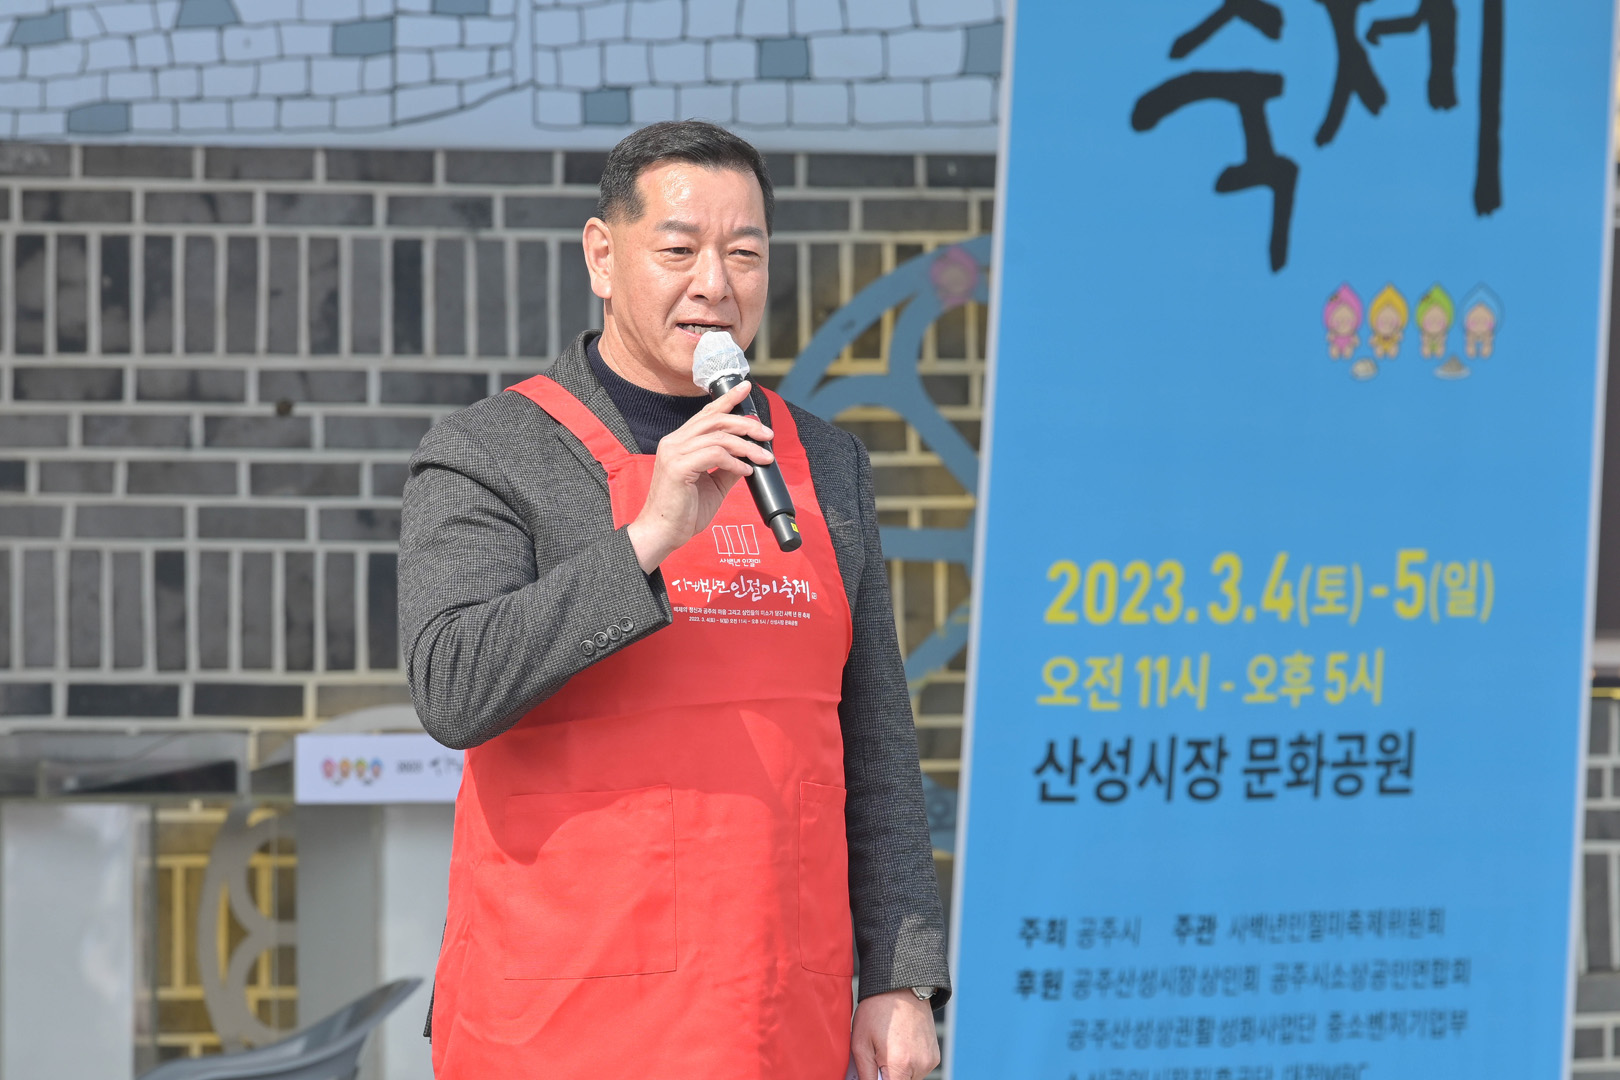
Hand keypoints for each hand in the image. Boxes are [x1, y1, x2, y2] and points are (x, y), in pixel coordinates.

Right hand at [625, 380, 773, 572]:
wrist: (663, 533)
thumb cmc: (684, 511)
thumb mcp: (713, 485)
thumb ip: (728, 467)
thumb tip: (748, 456)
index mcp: (679, 443)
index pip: (706, 414)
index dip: (727, 399)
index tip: (746, 389)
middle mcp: (674, 442)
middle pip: (715, 420)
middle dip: (746, 423)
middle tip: (767, 434)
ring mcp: (674, 453)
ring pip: (718, 436)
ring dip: (746, 445)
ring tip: (764, 457)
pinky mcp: (678, 467)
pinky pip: (715, 455)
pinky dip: (735, 462)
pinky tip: (745, 470)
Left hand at [850, 989, 939, 1079]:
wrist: (901, 987)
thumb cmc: (877, 1011)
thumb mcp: (860, 1042)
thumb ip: (864, 1074)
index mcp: (899, 1065)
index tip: (872, 1073)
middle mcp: (919, 1066)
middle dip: (887, 1077)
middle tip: (878, 1059)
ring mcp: (929, 1061)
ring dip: (898, 1073)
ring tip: (889, 1051)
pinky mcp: (934, 1057)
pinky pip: (919, 1071)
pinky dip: (908, 1066)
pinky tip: (900, 1048)